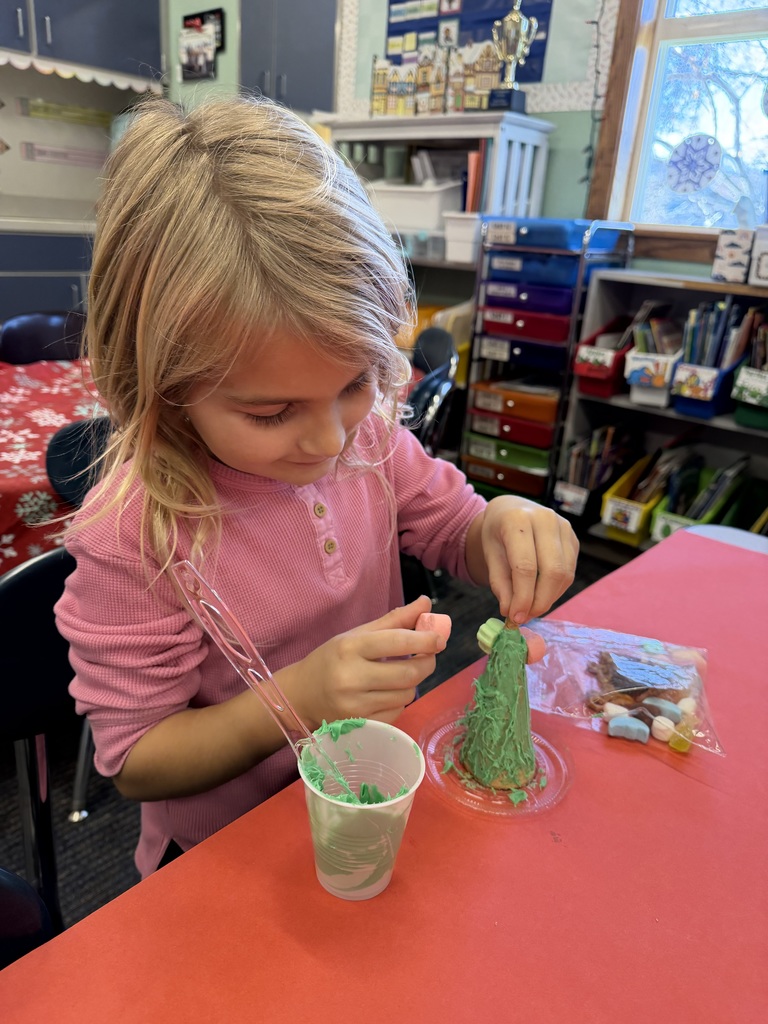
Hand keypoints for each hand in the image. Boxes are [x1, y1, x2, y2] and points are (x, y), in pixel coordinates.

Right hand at [289, 596, 446, 726]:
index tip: (439, 637)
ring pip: (407, 694)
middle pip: (409, 672)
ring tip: (398, 673)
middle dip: (426, 662)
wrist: (301, 696)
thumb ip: (394, 620)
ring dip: (412, 682)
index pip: (398, 642)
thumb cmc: (331, 659)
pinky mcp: (361, 725)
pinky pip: (398, 711)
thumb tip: (426, 604)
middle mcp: (352, 678)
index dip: (425, 640)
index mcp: (350, 648)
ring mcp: (356, 706)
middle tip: (427, 654)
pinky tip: (386, 692)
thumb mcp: (357, 634)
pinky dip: (400, 699)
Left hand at [481, 496, 577, 624]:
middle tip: (526, 617)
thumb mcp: (490, 555)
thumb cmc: (497, 533)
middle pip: (552, 572)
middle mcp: (545, 519)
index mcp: (517, 519)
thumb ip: (500, 584)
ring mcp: (563, 527)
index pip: (525, 566)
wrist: (511, 510)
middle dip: (540, 601)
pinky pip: (569, 571)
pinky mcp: (573, 538)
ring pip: (564, 574)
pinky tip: (541, 594)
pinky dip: (556, 589)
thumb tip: (511, 612)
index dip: (522, 597)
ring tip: (531, 609)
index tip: (515, 617)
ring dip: (549, 598)